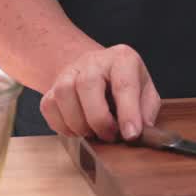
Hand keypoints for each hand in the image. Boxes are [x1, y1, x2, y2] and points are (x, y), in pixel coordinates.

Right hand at [40, 45, 161, 141]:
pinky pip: (49, 106)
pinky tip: (77, 130)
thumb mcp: (145, 92)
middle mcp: (94, 61)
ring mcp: (70, 71)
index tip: (131, 135)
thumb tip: (141, 134)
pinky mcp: (52, 86)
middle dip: (99, 119)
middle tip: (110, 136)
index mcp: (123, 59)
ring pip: (64, 94)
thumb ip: (146, 112)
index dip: (128, 113)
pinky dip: (62, 125)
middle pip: (88, 85)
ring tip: (93, 133)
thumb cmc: (124, 84)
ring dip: (78, 123)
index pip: (124, 84)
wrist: (96, 70)